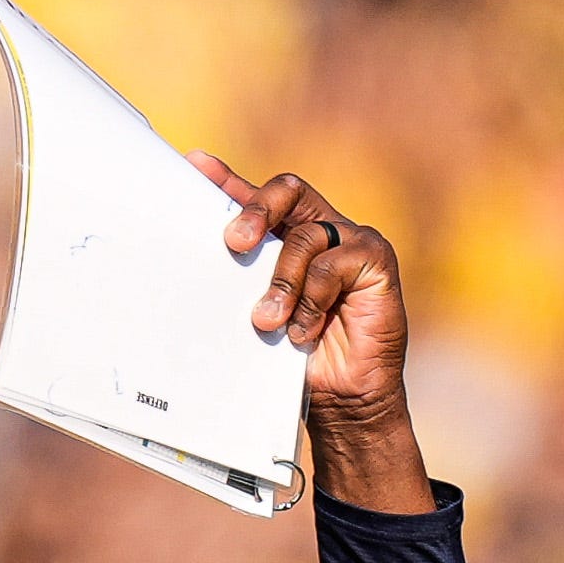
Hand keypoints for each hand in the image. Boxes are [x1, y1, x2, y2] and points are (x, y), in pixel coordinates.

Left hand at [186, 151, 431, 512]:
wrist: (341, 398)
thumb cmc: (293, 357)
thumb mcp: (255, 316)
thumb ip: (236, 286)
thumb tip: (186, 273)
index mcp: (287, 237)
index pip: (256, 197)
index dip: (226, 178)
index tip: (193, 164)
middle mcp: (321, 230)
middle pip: (288, 190)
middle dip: (255, 210)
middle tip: (234, 244)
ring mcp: (352, 242)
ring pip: (305, 237)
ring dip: (281, 282)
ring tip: (267, 322)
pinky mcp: (377, 262)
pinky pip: (335, 265)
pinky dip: (312, 300)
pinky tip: (303, 331)